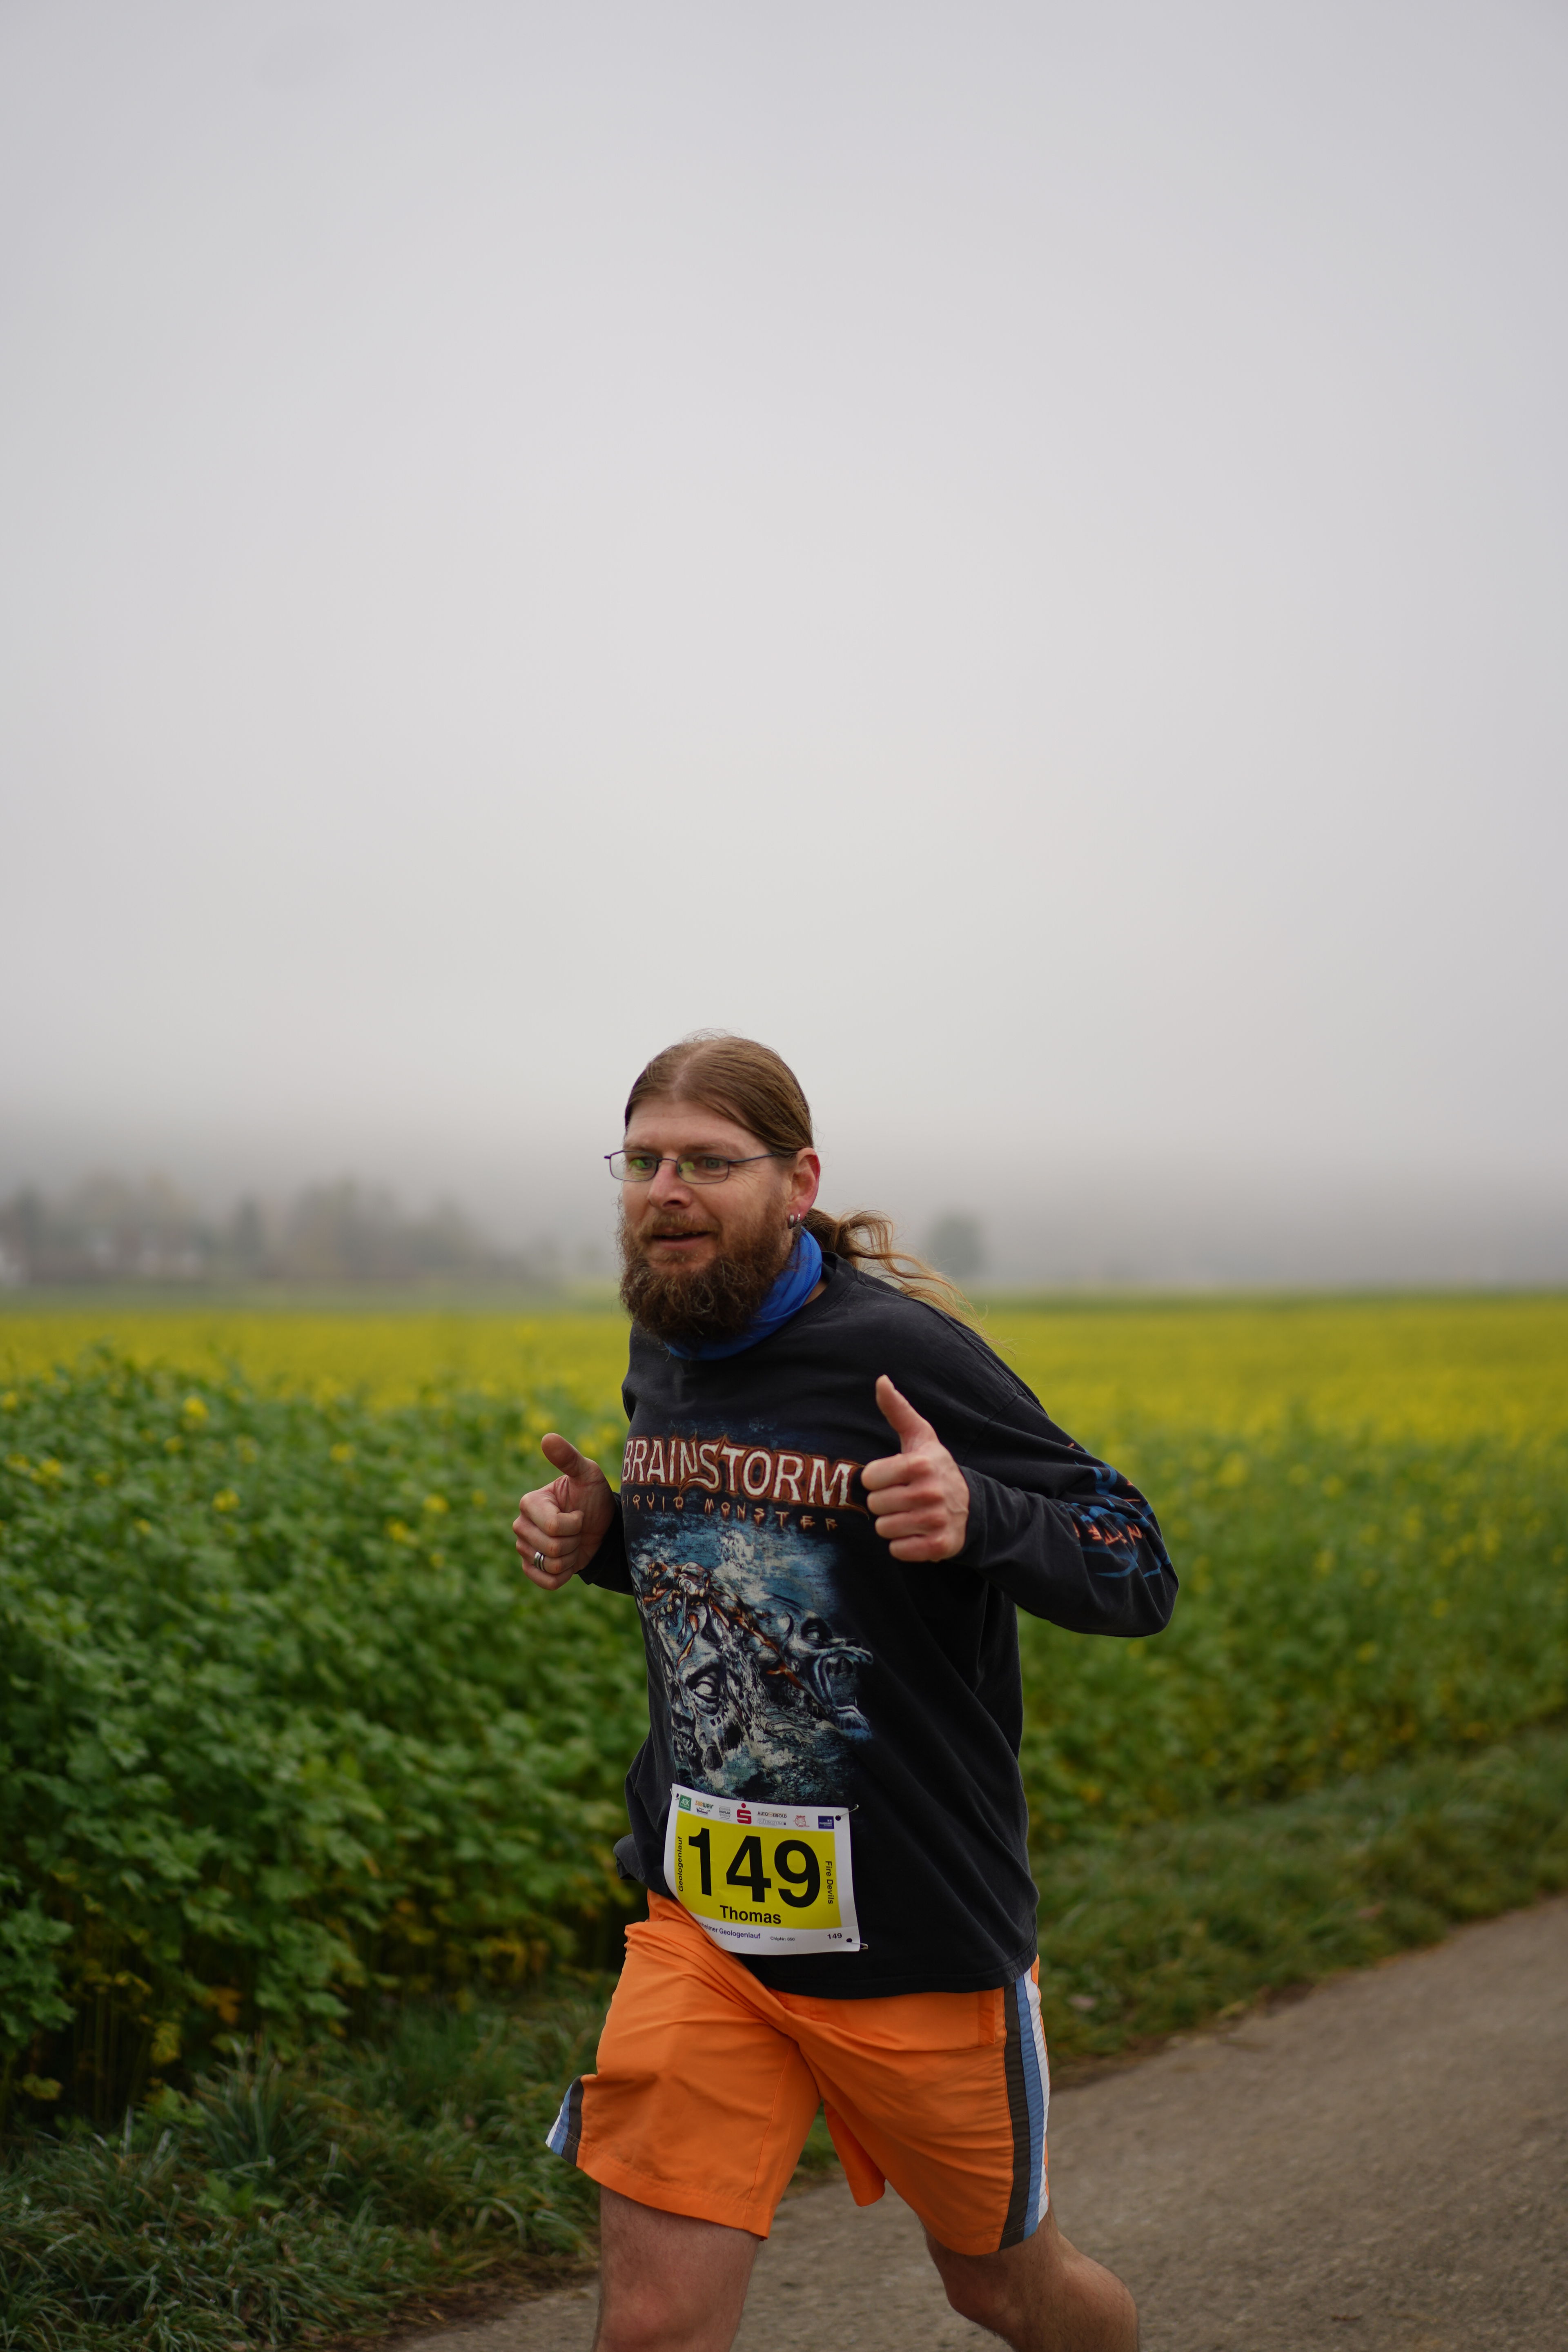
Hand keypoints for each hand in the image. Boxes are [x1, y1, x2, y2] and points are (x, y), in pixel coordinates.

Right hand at [513, 1435, 616, 1591]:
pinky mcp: (529, 1568)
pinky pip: (547, 1582)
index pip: (554, 1527)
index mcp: (529, 1503)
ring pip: (550, 1566)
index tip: (579, 1513)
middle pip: (551, 1548)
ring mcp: (523, 1548)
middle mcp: (520, 1525)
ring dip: (570, 1557)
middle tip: (577, 1529)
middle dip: (574, 1541)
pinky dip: (564, 1575)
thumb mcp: (587, 1475)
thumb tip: (547, 1437)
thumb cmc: (592, 1497)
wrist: (601, 1526)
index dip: (575, 1524)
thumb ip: (568, 1458)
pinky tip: (568, 1559)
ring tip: (573, 1542)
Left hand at [861, 1376, 970, 1561]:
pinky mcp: (939, 1547)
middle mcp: (930, 1492)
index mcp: (920, 1464)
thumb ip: (897, 1410)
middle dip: (884, 1503)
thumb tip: (881, 1379)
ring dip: (892, 1524)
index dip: (877, 1479)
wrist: (970, 1506)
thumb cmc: (934, 1468)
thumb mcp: (919, 1437)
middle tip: (903, 1498)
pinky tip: (917, 1533)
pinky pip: (898, 1550)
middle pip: (875, 1505)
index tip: (894, 1478)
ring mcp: (936, 1521)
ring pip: (884, 1529)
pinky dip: (903, 1545)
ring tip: (910, 1515)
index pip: (869, 1478)